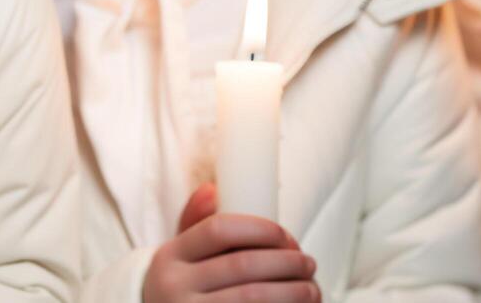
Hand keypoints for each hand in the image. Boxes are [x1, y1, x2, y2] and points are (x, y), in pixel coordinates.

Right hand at [142, 183, 318, 302]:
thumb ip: (195, 223)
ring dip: (292, 292)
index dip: (259, 229)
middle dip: (286, 262)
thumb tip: (212, 189)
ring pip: (253, 297)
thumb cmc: (181, 290)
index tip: (285, 236)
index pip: (217, 230)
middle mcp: (174, 285)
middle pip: (242, 265)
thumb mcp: (179, 257)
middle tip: (308, 263)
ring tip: (311, 289)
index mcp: (169, 257)